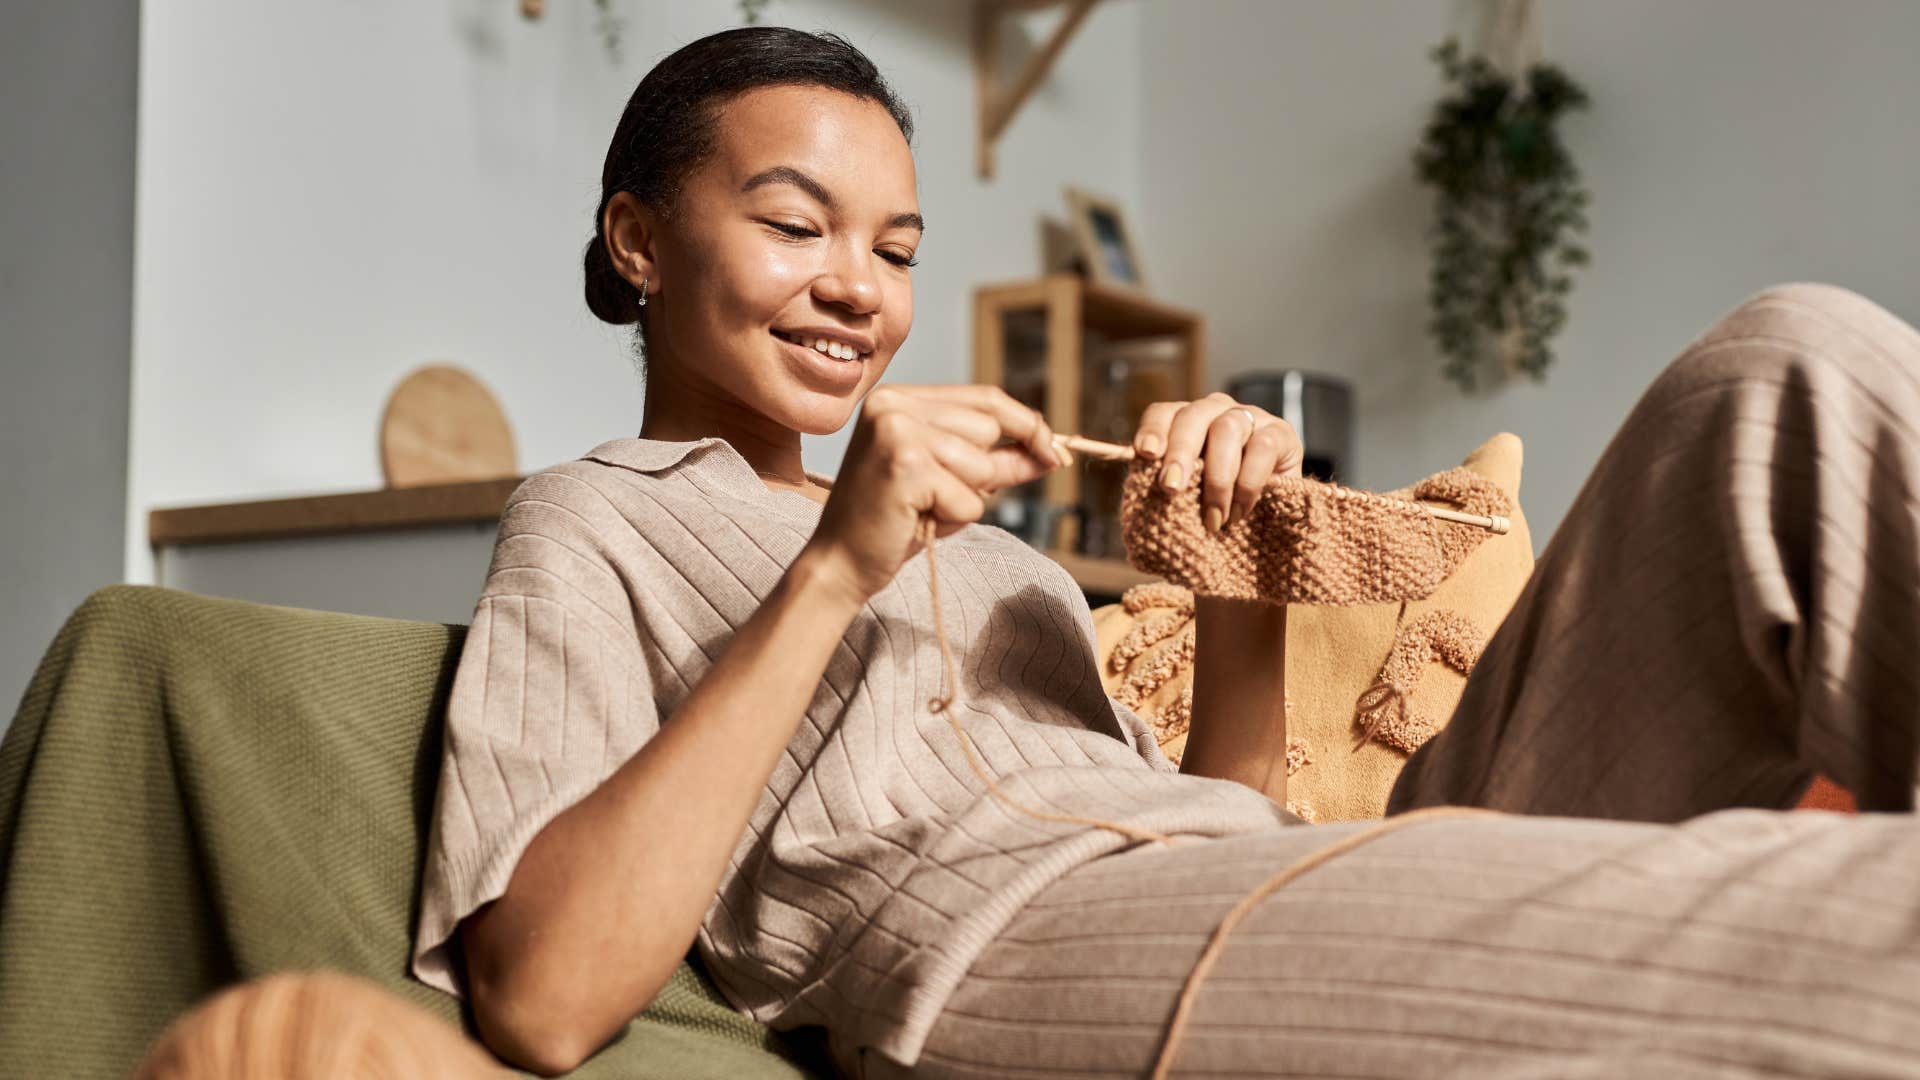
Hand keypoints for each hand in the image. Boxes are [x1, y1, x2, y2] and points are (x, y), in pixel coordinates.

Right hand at [801, 385, 1062, 605]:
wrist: (840, 562)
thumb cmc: (894, 521)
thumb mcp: (952, 480)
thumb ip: (998, 460)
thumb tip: (1052, 451)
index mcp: (902, 398)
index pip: (986, 398)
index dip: (1028, 426)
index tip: (1056, 453)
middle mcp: (895, 404)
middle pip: (990, 428)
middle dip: (988, 471)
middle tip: (942, 498)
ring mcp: (897, 431)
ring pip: (983, 465)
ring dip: (966, 499)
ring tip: (924, 508)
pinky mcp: (905, 466)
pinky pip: (970, 499)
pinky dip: (954, 519)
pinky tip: (916, 519)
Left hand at [1132, 392, 1302, 530]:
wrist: (1269, 529)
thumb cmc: (1218, 511)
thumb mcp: (1189, 500)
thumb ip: (1168, 487)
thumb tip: (1138, 490)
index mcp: (1186, 422)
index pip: (1163, 413)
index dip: (1153, 430)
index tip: (1146, 454)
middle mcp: (1217, 411)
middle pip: (1193, 416)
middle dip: (1179, 453)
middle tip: (1171, 488)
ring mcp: (1251, 418)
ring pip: (1227, 429)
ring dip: (1216, 476)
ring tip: (1212, 518)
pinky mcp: (1281, 434)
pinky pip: (1261, 449)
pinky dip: (1247, 484)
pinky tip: (1239, 513)